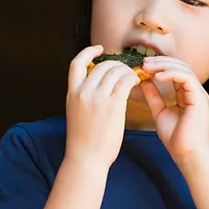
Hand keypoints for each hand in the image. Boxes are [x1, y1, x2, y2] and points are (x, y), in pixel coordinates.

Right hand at [64, 45, 141, 170]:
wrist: (86, 159)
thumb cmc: (83, 141)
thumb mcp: (76, 113)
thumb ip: (83, 98)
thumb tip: (98, 86)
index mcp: (71, 93)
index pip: (76, 63)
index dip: (88, 52)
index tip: (98, 49)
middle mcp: (83, 92)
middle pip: (101, 65)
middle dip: (115, 64)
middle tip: (124, 70)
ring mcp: (97, 98)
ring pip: (115, 71)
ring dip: (126, 71)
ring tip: (133, 77)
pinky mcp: (112, 106)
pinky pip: (125, 82)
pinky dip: (132, 79)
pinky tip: (136, 83)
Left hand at [139, 56, 208, 161]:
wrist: (187, 154)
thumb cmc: (176, 138)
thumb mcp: (159, 112)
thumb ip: (153, 97)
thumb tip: (143, 81)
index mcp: (187, 94)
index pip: (174, 72)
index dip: (159, 66)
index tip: (142, 66)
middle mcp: (194, 91)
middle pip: (180, 66)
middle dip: (160, 62)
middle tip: (143, 62)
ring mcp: (199, 93)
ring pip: (183, 69)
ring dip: (164, 65)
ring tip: (147, 67)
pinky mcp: (200, 98)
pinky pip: (186, 78)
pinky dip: (171, 74)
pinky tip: (157, 76)